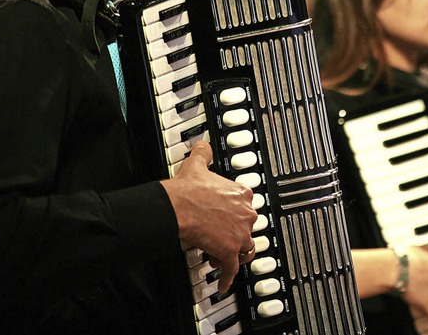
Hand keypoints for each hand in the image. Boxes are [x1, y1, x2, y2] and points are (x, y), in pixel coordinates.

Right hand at [160, 140, 257, 291]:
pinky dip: (228, 277)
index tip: (230, 217)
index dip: (237, 212)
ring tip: (222, 256)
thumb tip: (203, 145)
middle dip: (236, 233)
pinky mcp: (230, 251)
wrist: (179, 207)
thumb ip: (204, 153)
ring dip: (236, 254)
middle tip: (221, 236)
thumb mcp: (198, 164)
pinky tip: (223, 283)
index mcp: (241, 194)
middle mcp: (245, 213)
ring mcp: (239, 233)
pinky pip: (232, 269)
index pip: (247, 205)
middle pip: (248, 227)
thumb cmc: (188, 190)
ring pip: (246, 248)